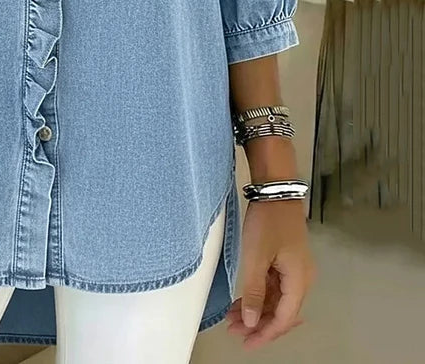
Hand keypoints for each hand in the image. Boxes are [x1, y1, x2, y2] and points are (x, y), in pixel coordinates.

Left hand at [225, 198, 315, 349]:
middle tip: (234, 330)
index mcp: (299, 281)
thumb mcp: (256, 257)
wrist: (275, 190)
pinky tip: (242, 299)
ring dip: (256, 309)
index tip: (246, 343)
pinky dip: (258, 294)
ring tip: (233, 317)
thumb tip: (251, 321)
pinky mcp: (285, 259)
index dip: (265, 334)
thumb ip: (253, 291)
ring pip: (276, 299)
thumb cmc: (267, 222)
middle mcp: (301, 279)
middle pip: (282, 312)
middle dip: (259, 324)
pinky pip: (273, 285)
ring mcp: (294, 269)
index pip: (284, 318)